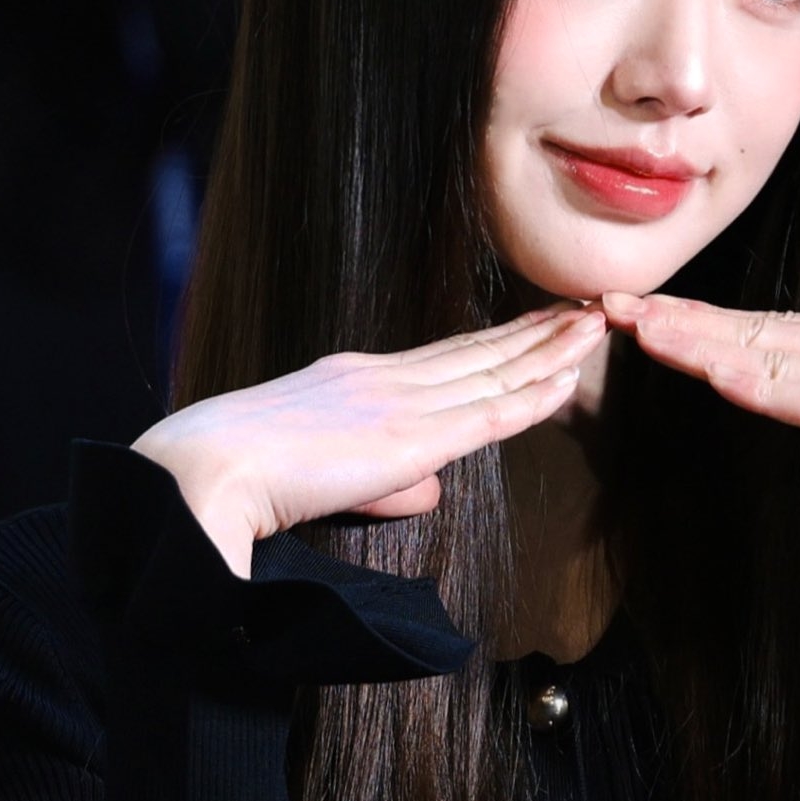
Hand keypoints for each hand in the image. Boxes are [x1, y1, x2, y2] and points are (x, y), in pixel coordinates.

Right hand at [132, 303, 607, 575]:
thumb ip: (380, 484)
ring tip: (596, 326)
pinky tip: (569, 375)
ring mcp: (399, 402)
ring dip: (551, 350)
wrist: (203, 473)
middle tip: (584, 308)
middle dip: (535, 332)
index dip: (494, 342)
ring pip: (495, 372)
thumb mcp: (318, 479)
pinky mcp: (410, 438)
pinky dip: (536, 392)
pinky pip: (491, 412)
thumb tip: (430, 492)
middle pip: (478, 352)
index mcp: (353, 381)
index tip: (533, 325)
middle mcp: (382, 378)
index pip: (441, 359)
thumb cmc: (234, 482)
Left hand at [599, 291, 799, 464]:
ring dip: (701, 344)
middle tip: (609, 307)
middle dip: (680, 322)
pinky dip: (768, 386)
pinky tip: (722, 377)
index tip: (648, 316)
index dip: (706, 323)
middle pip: (758, 332)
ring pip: (774, 356)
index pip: (773, 331)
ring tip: (638, 332)